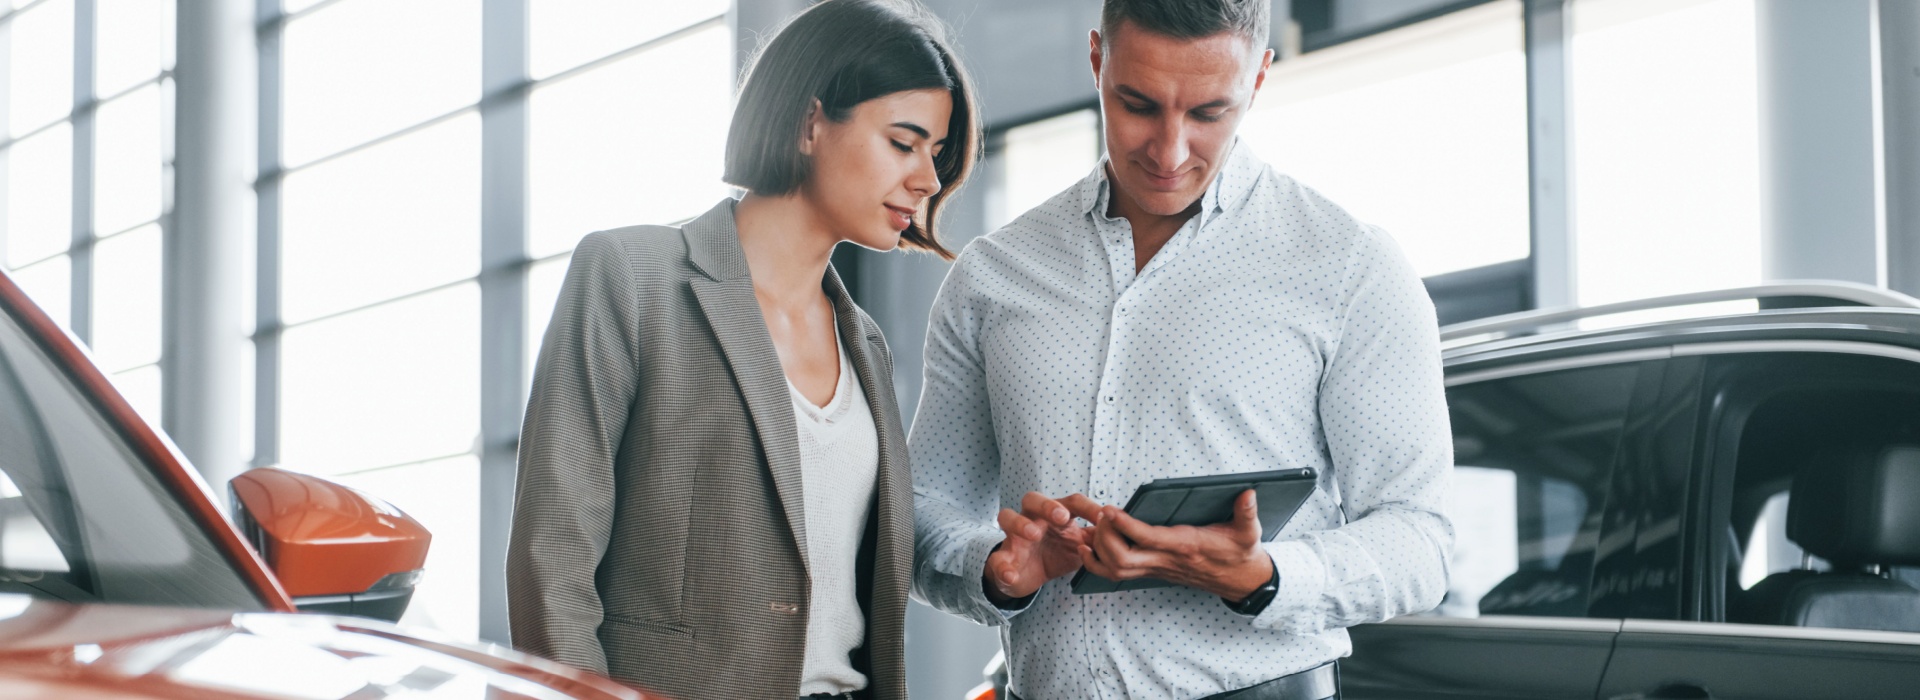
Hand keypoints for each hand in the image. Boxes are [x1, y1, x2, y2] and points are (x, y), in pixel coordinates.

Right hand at [984, 492, 1099, 602]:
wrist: (1025, 575)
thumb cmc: (1053, 553)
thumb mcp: (1078, 546)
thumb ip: (1096, 538)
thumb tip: (1122, 532)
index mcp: (1054, 515)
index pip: (1071, 502)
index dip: (1088, 507)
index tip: (1104, 517)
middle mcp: (1032, 519)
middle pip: (1033, 499)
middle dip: (1047, 505)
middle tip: (1061, 516)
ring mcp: (1014, 537)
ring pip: (1008, 517)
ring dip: (1020, 524)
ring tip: (1033, 535)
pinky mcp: (1002, 558)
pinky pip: (998, 560)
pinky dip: (1003, 567)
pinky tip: (1011, 575)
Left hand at [1071, 489, 1273, 600]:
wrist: (1240, 580)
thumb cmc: (1240, 552)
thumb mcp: (1249, 532)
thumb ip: (1247, 512)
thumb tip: (1248, 493)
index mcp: (1185, 547)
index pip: (1149, 539)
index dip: (1126, 526)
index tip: (1109, 509)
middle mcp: (1167, 561)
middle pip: (1123, 560)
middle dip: (1104, 538)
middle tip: (1098, 515)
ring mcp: (1157, 569)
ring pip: (1116, 570)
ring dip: (1097, 551)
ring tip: (1088, 527)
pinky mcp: (1153, 572)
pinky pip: (1117, 574)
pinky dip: (1098, 564)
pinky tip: (1088, 547)